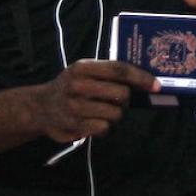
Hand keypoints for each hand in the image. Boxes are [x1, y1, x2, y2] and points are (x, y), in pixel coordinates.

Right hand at [34, 59, 158, 142]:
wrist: (39, 107)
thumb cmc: (72, 87)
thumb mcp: (85, 71)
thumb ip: (109, 72)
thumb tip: (146, 80)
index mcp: (83, 67)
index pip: (120, 70)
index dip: (141, 78)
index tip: (157, 86)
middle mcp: (77, 85)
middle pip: (122, 94)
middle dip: (126, 100)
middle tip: (118, 101)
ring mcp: (74, 106)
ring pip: (116, 113)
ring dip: (115, 115)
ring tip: (103, 111)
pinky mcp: (74, 126)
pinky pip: (105, 128)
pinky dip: (104, 127)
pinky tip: (94, 122)